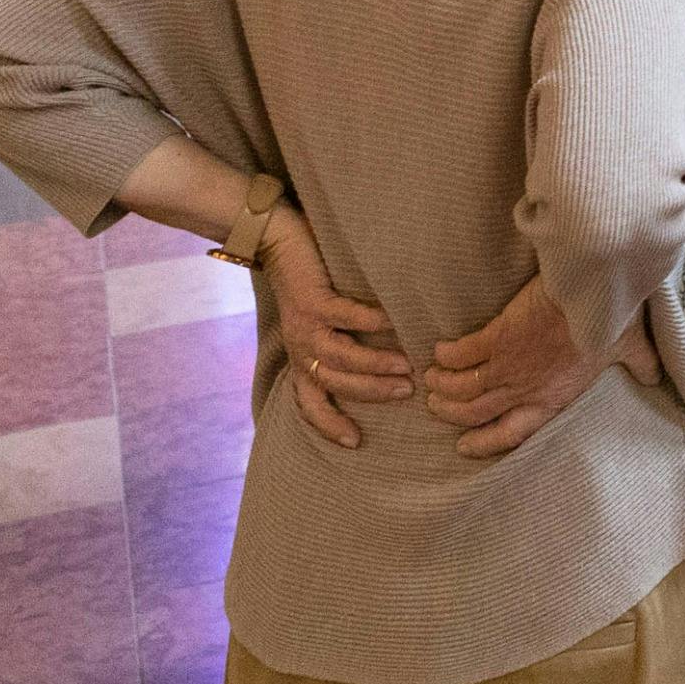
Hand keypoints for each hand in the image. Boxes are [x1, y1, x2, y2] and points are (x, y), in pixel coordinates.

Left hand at [264, 210, 405, 450]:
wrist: (276, 241)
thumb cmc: (307, 280)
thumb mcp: (317, 322)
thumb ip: (339, 341)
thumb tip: (382, 364)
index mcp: (301, 358)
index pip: (309, 404)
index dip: (328, 426)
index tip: (355, 443)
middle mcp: (301, 348)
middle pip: (335, 384)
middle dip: (371, 393)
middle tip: (407, 393)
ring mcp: (307, 326)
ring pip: (341, 358)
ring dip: (375, 365)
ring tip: (408, 366)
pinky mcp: (315, 301)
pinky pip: (348, 317)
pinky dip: (374, 323)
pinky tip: (396, 323)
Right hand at [423, 274, 657, 460]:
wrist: (594, 289)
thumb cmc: (613, 319)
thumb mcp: (631, 348)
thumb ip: (640, 366)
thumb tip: (653, 377)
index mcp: (553, 398)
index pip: (512, 434)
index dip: (485, 444)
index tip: (465, 446)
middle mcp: (525, 388)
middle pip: (476, 413)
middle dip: (453, 413)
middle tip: (437, 406)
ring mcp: (508, 364)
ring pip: (462, 387)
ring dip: (443, 387)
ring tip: (431, 382)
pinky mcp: (497, 336)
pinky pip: (461, 354)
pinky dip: (447, 356)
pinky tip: (438, 353)